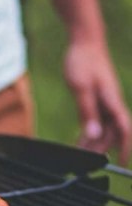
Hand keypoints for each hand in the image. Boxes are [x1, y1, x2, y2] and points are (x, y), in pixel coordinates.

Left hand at [63, 40, 131, 164]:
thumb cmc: (83, 62)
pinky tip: (81, 139)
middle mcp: (112, 103)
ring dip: (95, 142)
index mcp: (112, 101)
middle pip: (112, 133)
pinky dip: (90, 131)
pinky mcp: (98, 99)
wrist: (84, 43)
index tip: (120, 162)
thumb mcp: (81, 88)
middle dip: (102, 149)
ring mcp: (106, 101)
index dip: (125, 147)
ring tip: (80, 154)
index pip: (124, 129)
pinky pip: (97, 120)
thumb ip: (87, 112)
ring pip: (104, 128)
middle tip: (86, 162)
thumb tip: (94, 134)